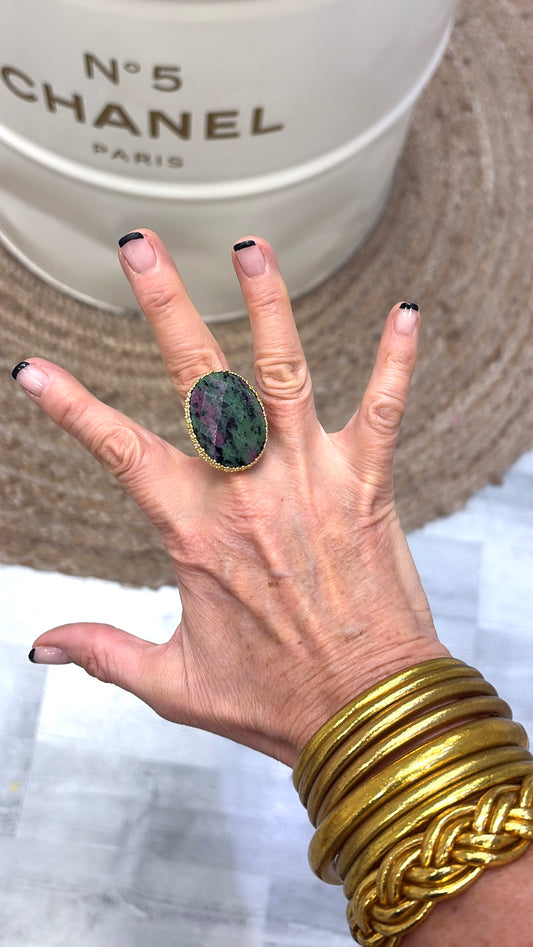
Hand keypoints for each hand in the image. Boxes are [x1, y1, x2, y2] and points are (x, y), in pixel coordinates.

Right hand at [17, 231, 448, 766]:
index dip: (73, 408)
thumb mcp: (174, 684)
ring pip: (285, 376)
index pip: (120, 452)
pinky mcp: (367, 488)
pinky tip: (407, 314)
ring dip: (269, 307)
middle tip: (140, 248)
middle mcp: (250, 493)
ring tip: (249, 247)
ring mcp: (312, 482)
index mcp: (196, 532)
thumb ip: (104, 652)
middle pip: (201, 384)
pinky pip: (383, 413)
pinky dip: (396, 362)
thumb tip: (40, 644)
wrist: (367, 715)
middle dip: (166, 309)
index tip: (33, 369)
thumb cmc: (275, 701)